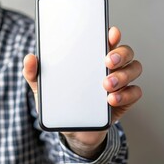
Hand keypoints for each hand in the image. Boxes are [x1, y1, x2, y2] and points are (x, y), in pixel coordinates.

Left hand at [23, 26, 141, 158]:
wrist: (71, 130)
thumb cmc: (61, 102)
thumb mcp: (43, 88)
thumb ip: (33, 73)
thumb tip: (29, 58)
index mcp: (91, 58)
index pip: (106, 40)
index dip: (112, 34)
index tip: (110, 32)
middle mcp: (109, 67)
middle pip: (125, 51)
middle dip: (120, 53)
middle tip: (107, 61)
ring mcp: (120, 83)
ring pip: (134, 68)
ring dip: (123, 74)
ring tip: (106, 84)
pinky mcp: (125, 100)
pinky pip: (135, 92)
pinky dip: (126, 94)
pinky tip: (111, 99)